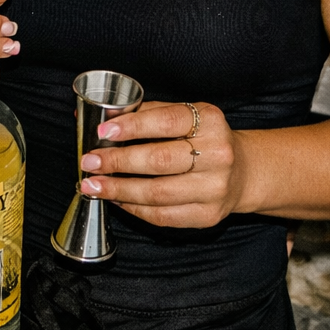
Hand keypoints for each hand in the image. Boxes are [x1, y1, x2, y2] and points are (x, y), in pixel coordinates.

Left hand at [78, 100, 245, 229]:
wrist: (240, 171)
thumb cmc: (203, 138)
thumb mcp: (185, 115)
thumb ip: (148, 113)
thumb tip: (104, 116)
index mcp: (210, 121)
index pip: (166, 121)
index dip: (133, 126)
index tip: (103, 131)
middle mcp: (217, 154)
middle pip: (159, 160)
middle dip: (117, 162)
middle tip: (89, 162)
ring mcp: (214, 188)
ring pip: (157, 193)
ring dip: (119, 190)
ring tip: (94, 185)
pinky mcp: (208, 215)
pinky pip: (163, 216)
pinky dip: (134, 208)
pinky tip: (117, 199)